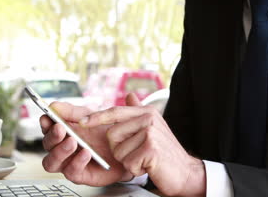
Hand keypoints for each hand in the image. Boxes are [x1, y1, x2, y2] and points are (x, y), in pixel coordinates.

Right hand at [39, 102, 130, 185]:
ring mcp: (69, 163)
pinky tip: (86, 153)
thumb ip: (72, 111)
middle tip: (61, 128)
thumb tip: (53, 105)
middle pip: (47, 145)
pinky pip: (71, 172)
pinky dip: (77, 162)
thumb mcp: (90, 116)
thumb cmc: (105, 132)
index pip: (47, 127)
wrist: (126, 147)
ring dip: (59, 152)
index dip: (45, 122)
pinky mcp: (80, 176)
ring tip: (73, 142)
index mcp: (62, 132)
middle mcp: (61, 148)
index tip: (47, 117)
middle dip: (52, 136)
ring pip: (51, 163)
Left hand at [79, 93, 205, 195]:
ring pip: (118, 151)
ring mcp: (150, 133)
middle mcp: (148, 119)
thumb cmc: (166, 153)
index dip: (97, 117)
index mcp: (147, 112)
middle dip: (120, 150)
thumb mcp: (153, 128)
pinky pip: (128, 163)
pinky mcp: (150, 149)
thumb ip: (139, 111)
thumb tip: (129, 96)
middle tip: (138, 153)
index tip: (81, 122)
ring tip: (145, 160)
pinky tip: (149, 166)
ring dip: (129, 161)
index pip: (115, 111)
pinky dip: (136, 170)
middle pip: (112, 134)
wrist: (185, 172)